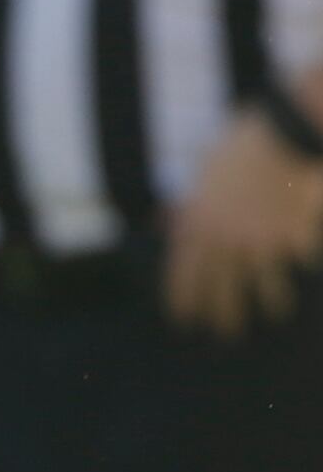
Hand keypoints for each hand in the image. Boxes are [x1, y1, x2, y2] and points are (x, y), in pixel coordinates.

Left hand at [162, 108, 322, 338]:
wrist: (283, 136)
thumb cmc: (239, 146)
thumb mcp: (201, 170)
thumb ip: (187, 203)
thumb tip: (166, 223)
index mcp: (200, 220)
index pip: (185, 269)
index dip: (182, 297)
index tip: (181, 319)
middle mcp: (229, 237)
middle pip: (222, 285)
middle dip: (222, 313)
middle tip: (223, 335)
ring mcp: (264, 239)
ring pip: (263, 282)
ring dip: (268, 302)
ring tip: (272, 317)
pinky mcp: (296, 236)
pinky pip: (300, 258)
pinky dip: (303, 264)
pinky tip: (305, 275)